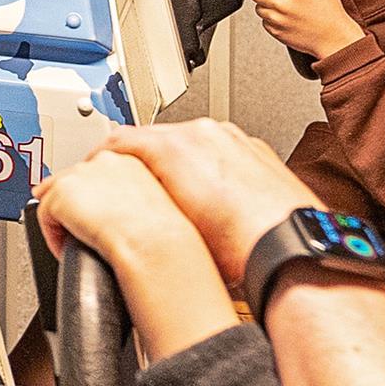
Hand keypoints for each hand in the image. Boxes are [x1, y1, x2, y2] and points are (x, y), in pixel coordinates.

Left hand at [39, 154, 241, 360]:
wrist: (154, 244)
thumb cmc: (164, 236)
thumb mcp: (157, 209)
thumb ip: (137, 202)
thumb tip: (126, 215)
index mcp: (131, 162)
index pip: (98, 171)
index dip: (91, 196)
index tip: (92, 214)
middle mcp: (105, 162)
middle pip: (75, 181)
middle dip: (74, 207)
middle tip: (80, 231)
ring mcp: (82, 174)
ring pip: (58, 198)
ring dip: (64, 223)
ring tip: (75, 243)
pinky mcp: (62, 191)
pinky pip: (44, 216)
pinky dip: (52, 236)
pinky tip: (65, 249)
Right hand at [97, 121, 317, 281]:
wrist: (293, 251)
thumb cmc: (239, 247)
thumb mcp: (169, 226)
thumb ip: (138, 199)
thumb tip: (121, 206)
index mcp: (180, 143)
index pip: (121, 140)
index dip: (98, 161)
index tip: (91, 174)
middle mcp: (209, 134)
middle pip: (154, 139)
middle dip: (137, 164)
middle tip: (126, 193)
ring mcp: (236, 142)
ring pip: (188, 145)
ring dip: (172, 167)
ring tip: (168, 201)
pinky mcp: (258, 154)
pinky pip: (218, 155)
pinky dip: (205, 172)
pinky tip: (207, 203)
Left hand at [248, 0, 363, 62]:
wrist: (333, 37)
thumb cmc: (329, 10)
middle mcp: (279, 3)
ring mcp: (275, 19)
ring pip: (258, 7)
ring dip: (267, 5)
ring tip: (287, 5)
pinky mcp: (274, 31)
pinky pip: (264, 21)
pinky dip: (272, 18)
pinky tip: (288, 16)